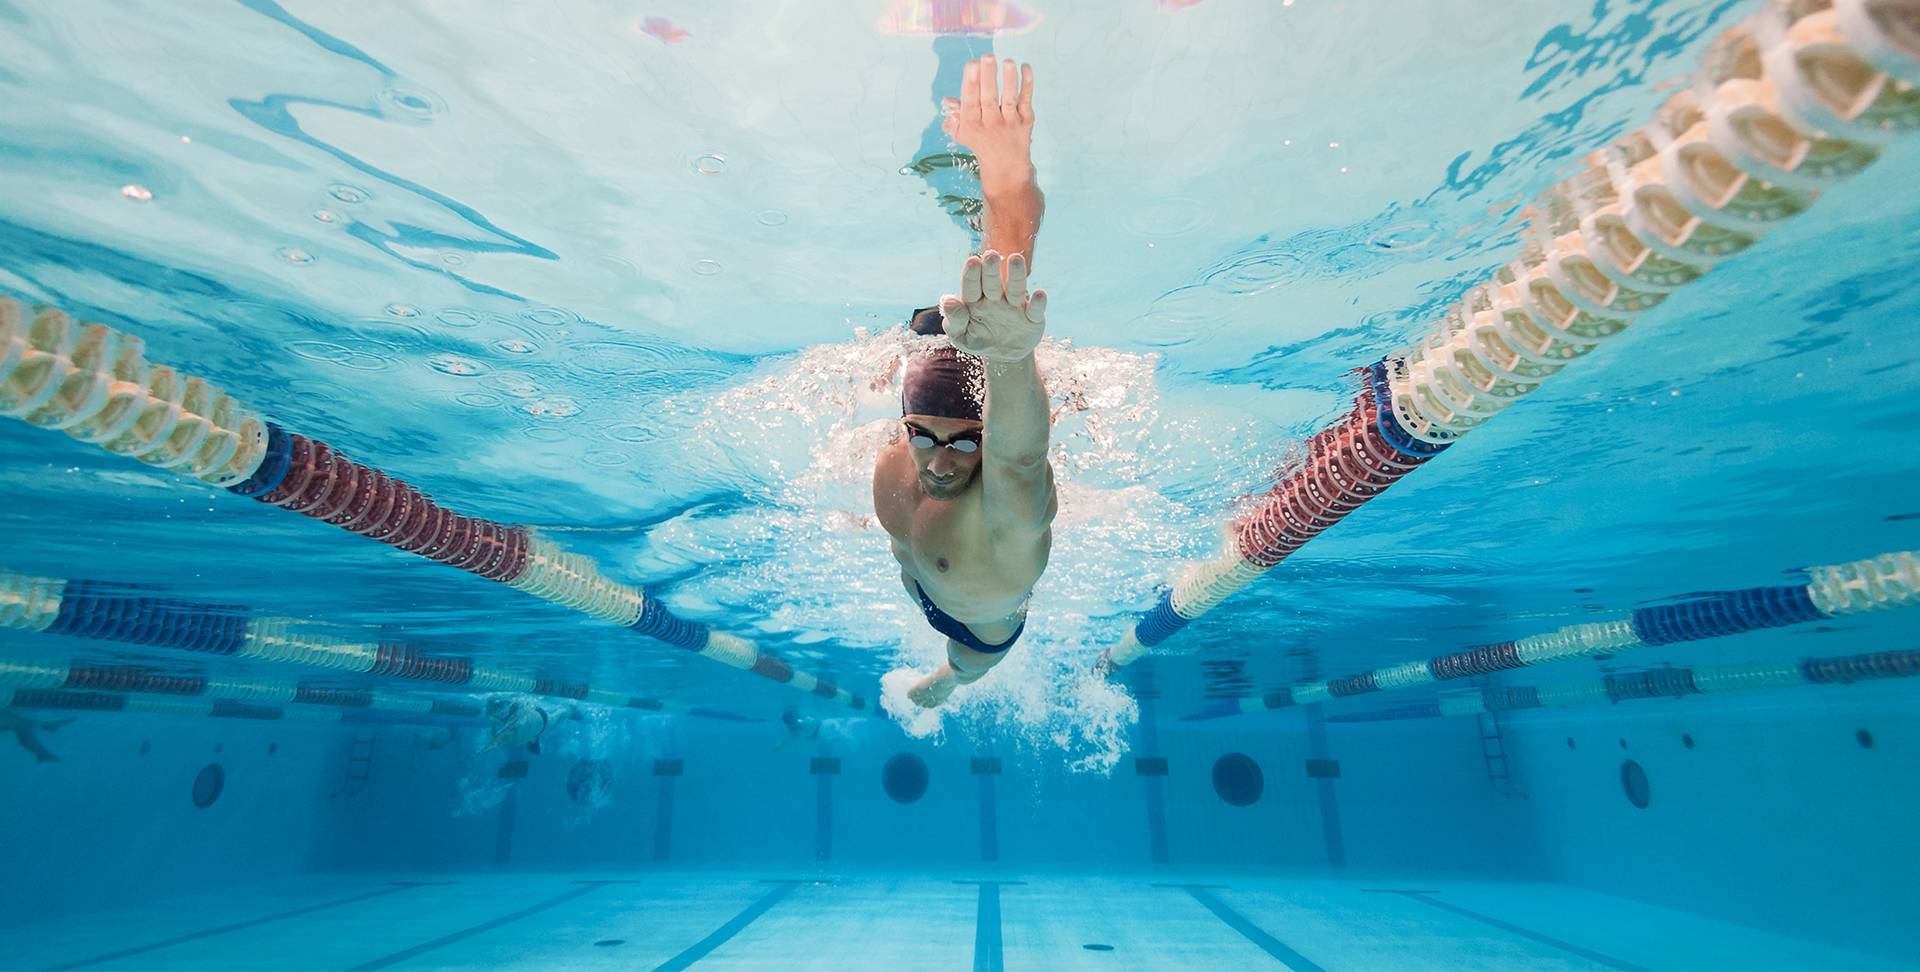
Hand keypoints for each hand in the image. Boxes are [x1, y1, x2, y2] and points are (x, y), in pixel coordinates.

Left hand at [941, 250, 1046, 363]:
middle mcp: (995, 299)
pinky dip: (1038, 302)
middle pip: (992, 283)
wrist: (1004, 356)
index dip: (971, 274)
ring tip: (1016, 259)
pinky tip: (1039, 293)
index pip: (971, 286)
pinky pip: (1035, 310)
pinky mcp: (1032, 318)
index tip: (972, 261)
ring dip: (1016, 275)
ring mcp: (1015, 306)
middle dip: (991, 270)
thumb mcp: (961, 336)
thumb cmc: (978, 339)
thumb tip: (947, 302)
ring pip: (1015, 289)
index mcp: (975, 300)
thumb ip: (954, 320)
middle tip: (991, 255)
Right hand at [942, 55, 1034, 190]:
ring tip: (1008, 61)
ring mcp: (1009, 123)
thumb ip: (955, 115)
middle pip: (989, 98)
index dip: (970, 83)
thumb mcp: (963, 133)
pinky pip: (1026, 100)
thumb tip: (947, 100)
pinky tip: (1025, 67)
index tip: (972, 64)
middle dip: (988, 77)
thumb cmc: (981, 143)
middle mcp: (990, 124)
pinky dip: (1027, 84)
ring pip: (1009, 98)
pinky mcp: (1025, 122)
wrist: (1006, 168)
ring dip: (1009, 79)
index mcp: (972, 125)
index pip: (970, 102)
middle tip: (988, 57)